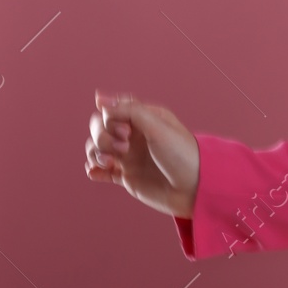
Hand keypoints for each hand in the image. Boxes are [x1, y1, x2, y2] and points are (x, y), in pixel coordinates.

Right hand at [84, 89, 199, 219]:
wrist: (194, 187)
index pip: (112, 110)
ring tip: (111, 163)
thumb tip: (100, 99)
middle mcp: (134, 136)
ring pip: (97, 148)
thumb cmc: (181, 153)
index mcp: (144, 119)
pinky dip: (93, 170)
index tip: (126, 129)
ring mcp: (129, 156)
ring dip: (95, 153)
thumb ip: (130, 111)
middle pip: (100, 129)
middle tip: (124, 148)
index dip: (110, 118)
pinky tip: (95, 172)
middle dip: (102, 137)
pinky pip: (100, 171)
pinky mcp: (126, 177)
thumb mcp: (158, 126)